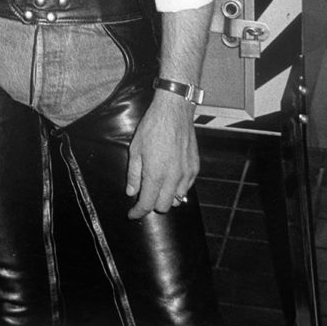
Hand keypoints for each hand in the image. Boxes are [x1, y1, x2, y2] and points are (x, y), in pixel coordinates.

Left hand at [125, 91, 198, 218]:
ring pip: (178, 199)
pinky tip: (171, 178)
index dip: (138, 212)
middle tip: (144, 195)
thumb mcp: (135, 148)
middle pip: (164, 206)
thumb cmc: (152, 127)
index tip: (133, 214)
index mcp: (156, 174)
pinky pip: (187, 187)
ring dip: (167, 197)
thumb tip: (131, 192)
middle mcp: (173, 177)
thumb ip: (134, 174)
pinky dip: (179, 188)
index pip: (147, 204)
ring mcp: (186, 173)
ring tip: (159, 186)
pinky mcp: (195, 168)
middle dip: (152, 204)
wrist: (174, 111)